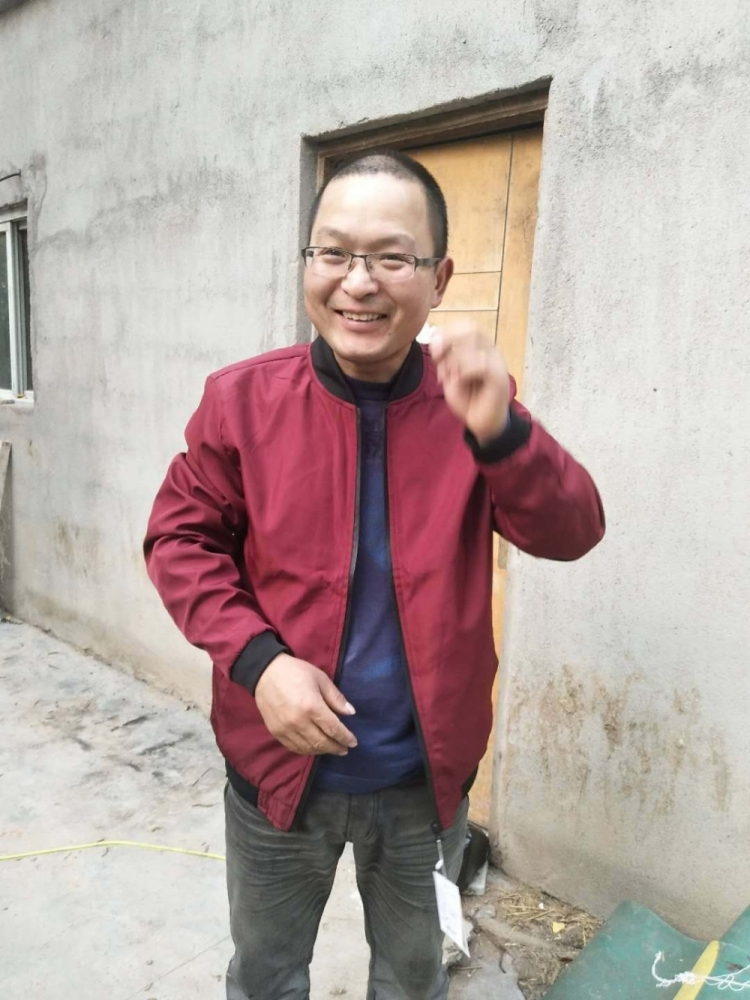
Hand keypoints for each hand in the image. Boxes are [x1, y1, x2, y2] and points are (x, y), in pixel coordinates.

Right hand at [255, 653, 357, 755]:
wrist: (265, 672)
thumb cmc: (296, 672)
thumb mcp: (320, 679)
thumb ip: (336, 698)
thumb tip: (351, 713)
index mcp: (312, 706)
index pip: (333, 729)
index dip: (345, 738)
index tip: (353, 742)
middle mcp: (299, 722)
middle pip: (322, 742)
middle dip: (336, 748)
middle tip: (345, 749)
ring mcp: (286, 729)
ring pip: (308, 748)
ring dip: (322, 751)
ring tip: (331, 749)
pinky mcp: (276, 732)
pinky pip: (294, 748)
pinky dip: (306, 750)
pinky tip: (313, 748)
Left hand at [429, 323, 510, 444]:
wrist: (484, 424)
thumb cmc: (469, 400)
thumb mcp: (451, 375)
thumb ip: (445, 359)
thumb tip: (436, 342)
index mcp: (481, 349)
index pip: (467, 326)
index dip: (447, 332)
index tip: (433, 347)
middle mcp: (491, 352)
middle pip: (472, 329)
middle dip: (449, 340)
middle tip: (437, 357)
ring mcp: (497, 363)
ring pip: (474, 346)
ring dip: (454, 361)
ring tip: (451, 378)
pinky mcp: (499, 378)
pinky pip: (481, 364)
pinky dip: (464, 371)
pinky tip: (459, 381)